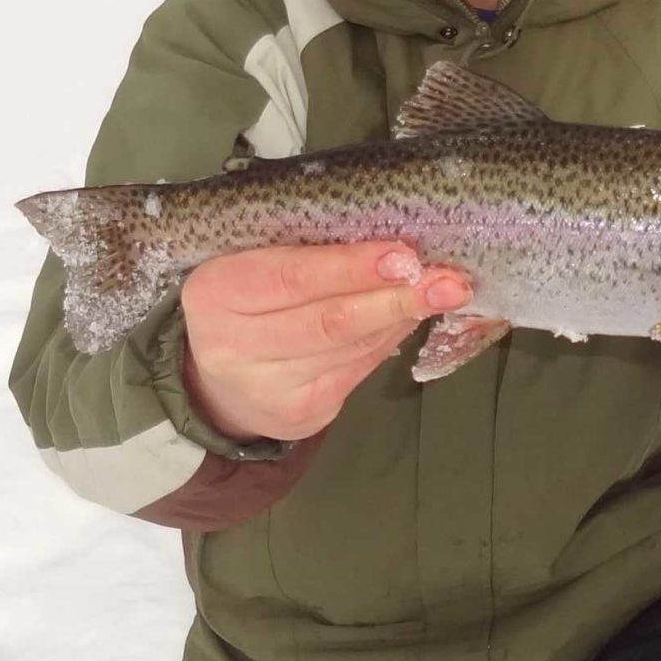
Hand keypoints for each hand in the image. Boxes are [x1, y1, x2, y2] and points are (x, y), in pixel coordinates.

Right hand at [180, 242, 472, 442]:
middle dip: (394, 299)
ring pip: (351, 348)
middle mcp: (233, 347)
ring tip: (442, 292)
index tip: (404, 255)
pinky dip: (389, 339)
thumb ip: (303, 252)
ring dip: (401, 317)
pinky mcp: (299, 415)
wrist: (214, 383)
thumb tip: (390, 245)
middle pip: (329, 321)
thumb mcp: (250, 264)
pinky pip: (358, 370)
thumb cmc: (241, 303)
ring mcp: (268, 389)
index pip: (291, 278)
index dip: (350, 267)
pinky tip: (409, 317)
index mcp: (215, 292)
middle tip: (447, 281)